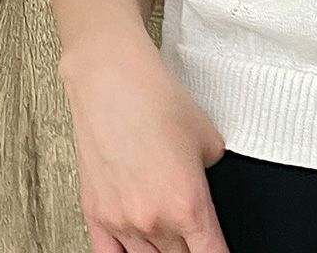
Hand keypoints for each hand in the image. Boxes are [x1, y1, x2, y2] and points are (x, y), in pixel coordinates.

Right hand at [58, 26, 229, 252]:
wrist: (112, 81)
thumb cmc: (157, 100)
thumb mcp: (208, 136)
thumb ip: (210, 171)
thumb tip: (206, 182)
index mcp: (188, 204)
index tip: (221, 252)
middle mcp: (154, 222)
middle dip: (190, 246)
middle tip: (192, 230)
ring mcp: (121, 222)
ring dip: (161, 250)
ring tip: (168, 234)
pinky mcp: (95, 214)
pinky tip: (135, 250)